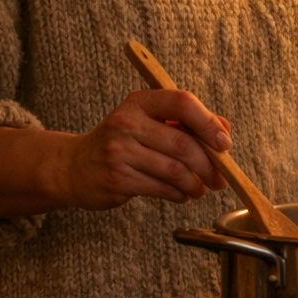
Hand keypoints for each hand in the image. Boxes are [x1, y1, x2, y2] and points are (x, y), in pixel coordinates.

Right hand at [55, 89, 229, 209]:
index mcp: (139, 102)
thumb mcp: (149, 122)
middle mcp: (126, 123)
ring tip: (201, 189)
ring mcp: (118, 152)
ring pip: (174, 170)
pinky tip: (182, 194)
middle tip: (220, 178)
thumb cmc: (122, 141)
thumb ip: (186, 122)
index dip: (208, 123)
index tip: (225, 143)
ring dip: (195, 183)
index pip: (182, 103)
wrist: (73, 167)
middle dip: (209, 164)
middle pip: (182, 143)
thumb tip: (224, 129)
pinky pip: (160, 188)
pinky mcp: (116, 179)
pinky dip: (178, 194)